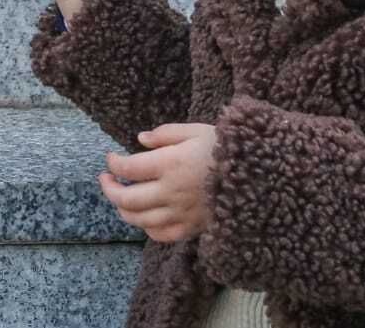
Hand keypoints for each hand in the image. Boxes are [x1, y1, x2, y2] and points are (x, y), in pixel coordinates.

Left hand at [99, 123, 216, 242]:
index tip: (111, 158)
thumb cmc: (227, 148)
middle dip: (109, 189)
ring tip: (120, 198)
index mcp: (170, 164)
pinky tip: (145, 217)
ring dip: (123, 210)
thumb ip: (165, 134)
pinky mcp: (191, 228)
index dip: (113, 164)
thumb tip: (140, 139)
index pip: (128, 169)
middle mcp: (171, 191)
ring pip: (139, 220)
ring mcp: (180, 213)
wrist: (258, 176)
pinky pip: (160, 235)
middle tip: (106, 180)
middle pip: (126, 199)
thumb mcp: (196, 130)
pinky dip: (146, 227)